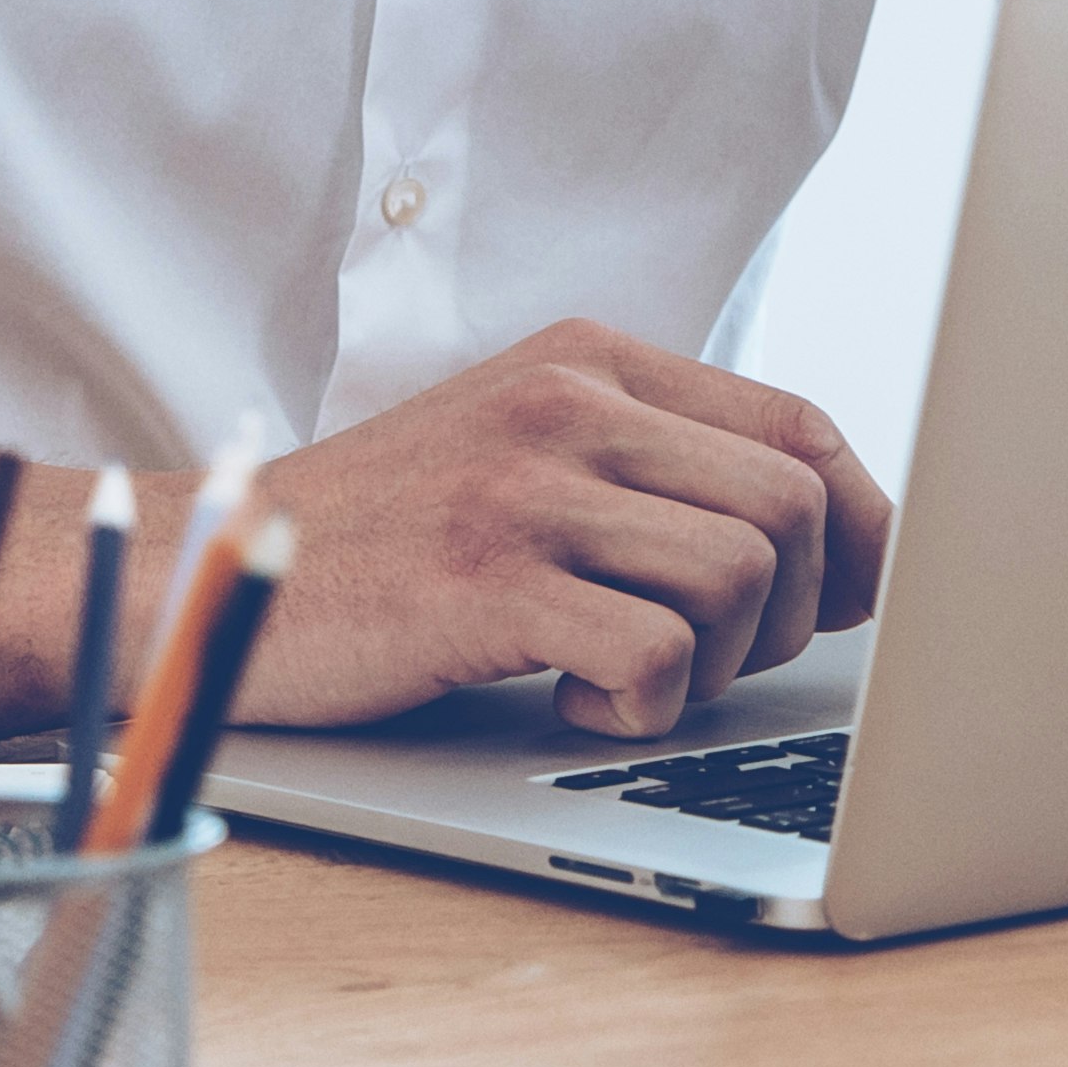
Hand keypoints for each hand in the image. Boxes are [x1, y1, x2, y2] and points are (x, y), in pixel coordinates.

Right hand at [230, 318, 894, 738]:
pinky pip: (655, 653)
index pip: (803, 426)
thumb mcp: (528, 459)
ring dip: (716, 664)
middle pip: (794, 504)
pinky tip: (576, 699)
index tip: (852, 602)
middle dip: (796, 611)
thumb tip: (849, 554)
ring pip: (742, 576)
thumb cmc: (385, 535)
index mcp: (592, 362)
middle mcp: (568, 405)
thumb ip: (663, 476)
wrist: (204, 565)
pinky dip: (642, 704)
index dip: (863, 527)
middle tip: (716, 659)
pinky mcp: (484, 582)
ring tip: (631, 675)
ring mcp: (524, 488)